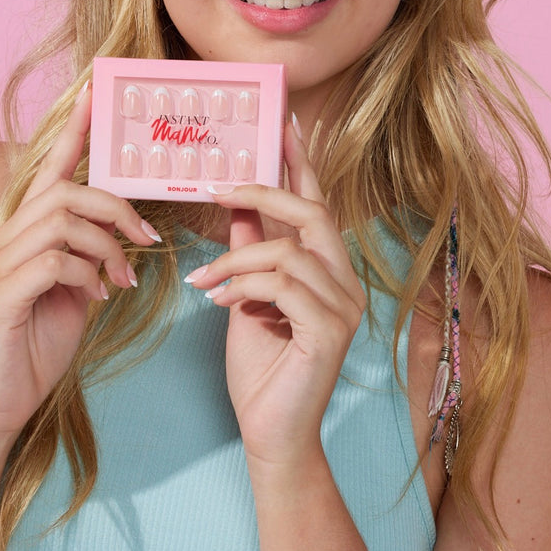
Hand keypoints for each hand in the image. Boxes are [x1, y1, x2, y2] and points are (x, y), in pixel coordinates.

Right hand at [0, 83, 160, 443]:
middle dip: (114, 209)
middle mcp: (3, 238)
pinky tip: (97, 298)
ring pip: (62, 222)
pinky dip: (87, 275)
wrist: (2, 403)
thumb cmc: (38, 343)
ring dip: (106, 248)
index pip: (47, 169)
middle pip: (65, 193)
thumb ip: (87, 255)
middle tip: (145, 238)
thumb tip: (119, 235)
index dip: (72, 131)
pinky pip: (55, 262)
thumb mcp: (73, 290)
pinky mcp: (0, 294)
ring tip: (123, 280)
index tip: (95, 93)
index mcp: (22, 232)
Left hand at [185, 118, 364, 467]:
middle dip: (264, 192)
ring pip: (288, 250)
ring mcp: (344, 307)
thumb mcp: (245, 296)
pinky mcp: (330, 332)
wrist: (270, 432)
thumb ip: (248, 252)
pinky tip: (221, 303)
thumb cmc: (260, 367)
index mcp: (325, 269)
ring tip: (205, 281)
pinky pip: (283, 285)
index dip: (301, 160)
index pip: (316, 203)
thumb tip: (236, 207)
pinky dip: (244, 286)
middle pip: (312, 212)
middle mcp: (344, 281)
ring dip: (237, 259)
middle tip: (218, 187)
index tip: (285, 118)